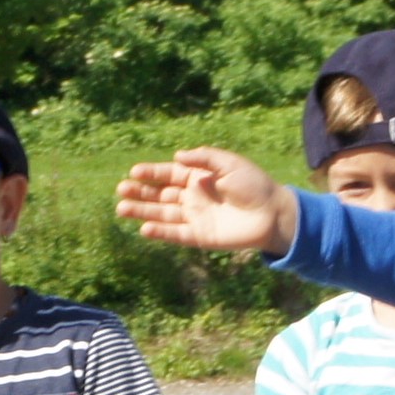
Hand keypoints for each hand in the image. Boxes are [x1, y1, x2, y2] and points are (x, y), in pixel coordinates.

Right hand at [111, 149, 295, 257]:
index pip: (168, 175)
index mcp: (198, 178)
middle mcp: (192, 197)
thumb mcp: (229, 163)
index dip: (151, 174)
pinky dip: (160, 232)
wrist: (273, 213)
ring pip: (162, 214)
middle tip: (121, 190)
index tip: (134, 172)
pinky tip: (144, 229)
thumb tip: (176, 157)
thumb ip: (203, 158)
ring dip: (142, 212)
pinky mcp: (199, 236)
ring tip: (122, 209)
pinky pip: (175, 234)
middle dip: (140, 193)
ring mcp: (194, 217)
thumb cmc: (254, 185)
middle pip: (160, 195)